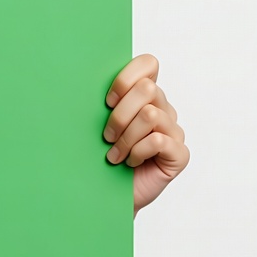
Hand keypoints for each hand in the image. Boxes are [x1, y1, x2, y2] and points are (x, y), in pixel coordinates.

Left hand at [103, 53, 188, 214]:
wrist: (106, 193)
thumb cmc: (100, 154)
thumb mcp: (96, 122)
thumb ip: (101, 100)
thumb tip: (77, 77)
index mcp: (145, 95)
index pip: (148, 64)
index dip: (125, 78)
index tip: (107, 101)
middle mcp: (163, 109)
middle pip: (147, 89)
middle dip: (119, 113)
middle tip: (106, 136)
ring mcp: (174, 131)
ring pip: (150, 114)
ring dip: (125, 137)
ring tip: (115, 154)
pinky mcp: (179, 154)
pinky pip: (158, 140)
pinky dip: (137, 151)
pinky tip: (130, 162)